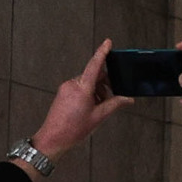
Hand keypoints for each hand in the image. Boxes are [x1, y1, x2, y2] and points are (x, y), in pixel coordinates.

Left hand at [31, 43, 131, 162]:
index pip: (95, 65)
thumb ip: (114, 104)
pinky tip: (91, 107)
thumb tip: (127, 100)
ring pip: (87, 83)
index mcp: (82, 88)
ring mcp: (66, 89)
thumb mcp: (98, 117)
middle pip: (93, 76)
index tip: (108, 42)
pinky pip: (79, 88)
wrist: (53, 138)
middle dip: (105, 85)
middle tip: (112, 98)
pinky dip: (88, 94)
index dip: (102, 53)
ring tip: (99, 108)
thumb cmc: (73, 129)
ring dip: (97, 91)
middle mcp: (72, 85)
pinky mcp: (63, 93)